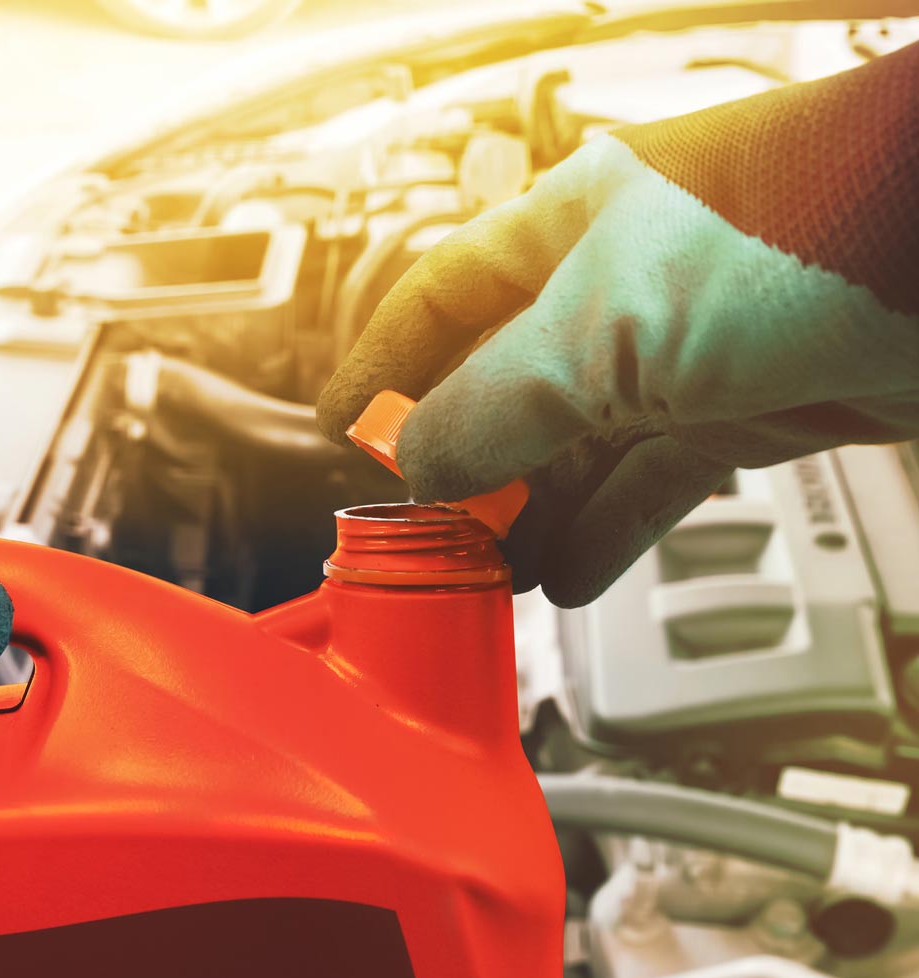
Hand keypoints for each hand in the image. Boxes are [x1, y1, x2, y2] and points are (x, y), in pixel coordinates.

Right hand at [318, 46, 918, 606]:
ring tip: (491, 574)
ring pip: (579, 443)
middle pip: (506, 381)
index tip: (345, 437)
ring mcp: (690, 345)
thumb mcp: (603, 329)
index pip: (440, 295)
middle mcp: (624, 280)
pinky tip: (572, 574)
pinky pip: (655, 477)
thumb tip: (417, 464)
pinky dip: (609, 529)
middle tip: (426, 535)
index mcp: (570, 223)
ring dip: (531, 513)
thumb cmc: (812, 231)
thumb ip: (492, 403)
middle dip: (462, 462)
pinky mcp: (756, 402)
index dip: (385, 366)